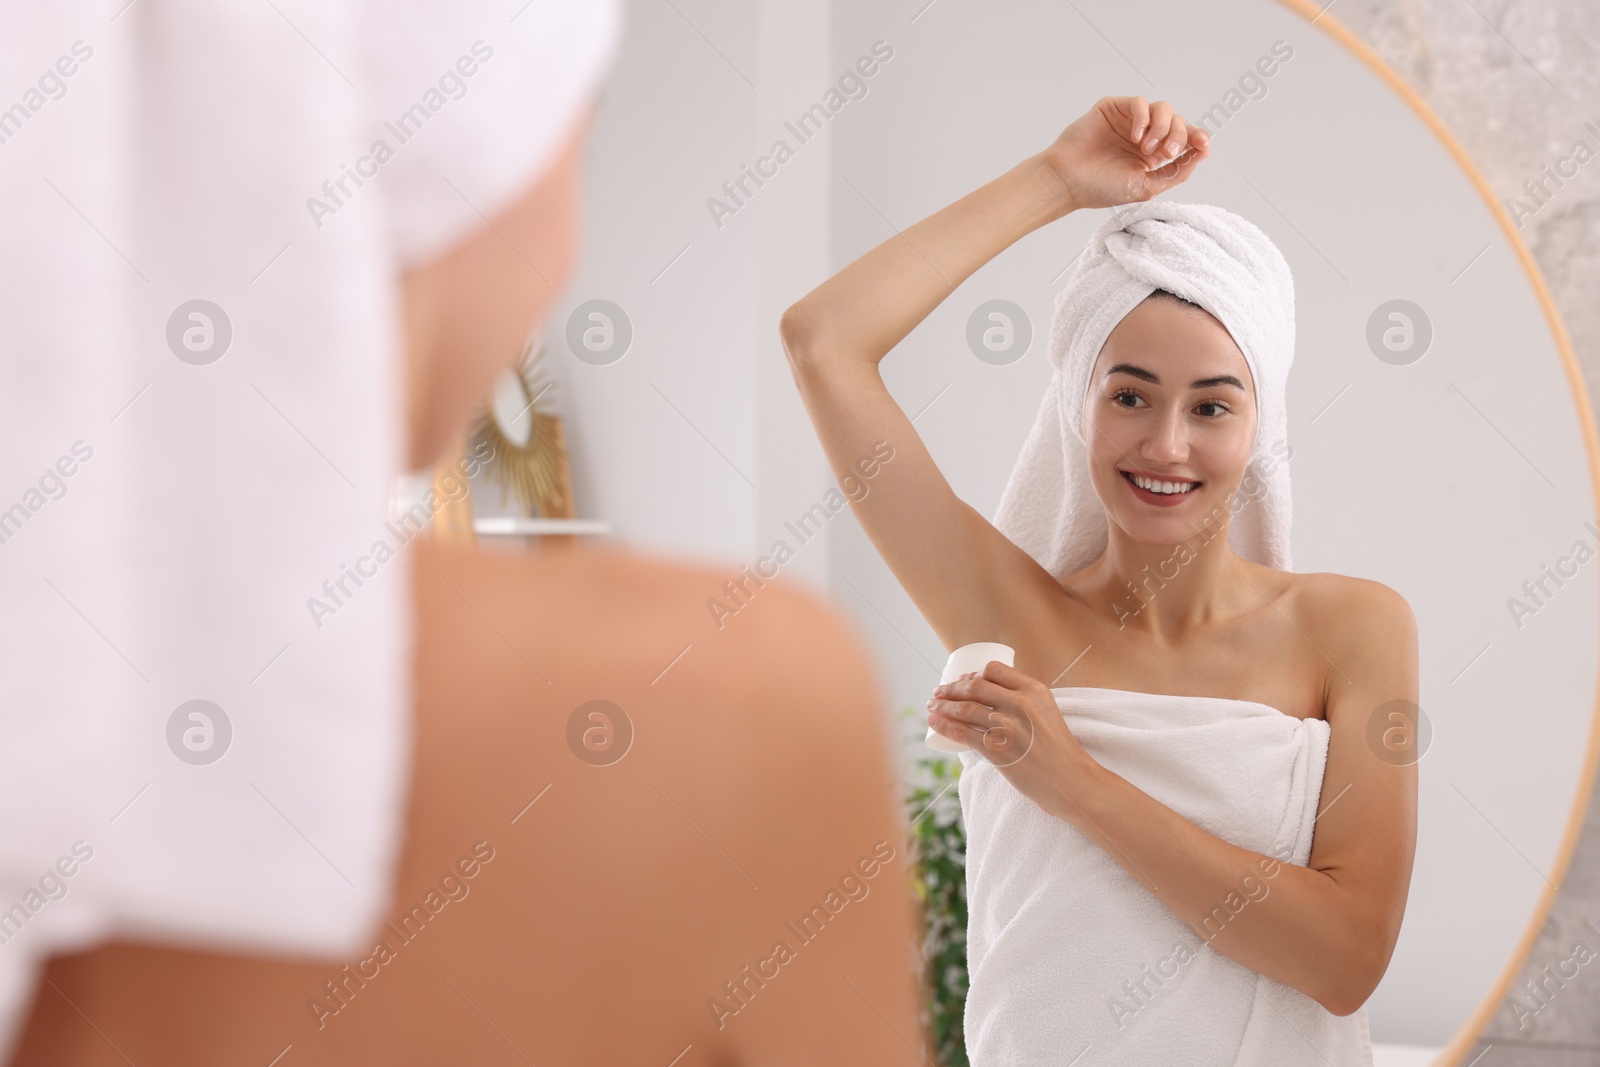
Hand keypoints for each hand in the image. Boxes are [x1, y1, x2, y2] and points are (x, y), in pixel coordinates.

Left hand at [926, 660, 1096, 808]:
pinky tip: (935, 723)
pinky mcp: (998, 749)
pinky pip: (963, 733)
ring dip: (943, 706)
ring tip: (932, 707)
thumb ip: (1024, 702)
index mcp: (1034, 690)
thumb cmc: (1058, 750)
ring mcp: (1007, 726)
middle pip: (974, 687)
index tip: (961, 680)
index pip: (994, 670)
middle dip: (951, 688)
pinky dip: (944, 726)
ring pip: (965, 709)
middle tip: (938, 693)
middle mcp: (1020, 703)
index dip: (972, 674)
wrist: (1069, 780)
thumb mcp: (1047, 713)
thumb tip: (992, 697)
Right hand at [1040, 96, 1210, 211]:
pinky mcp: (1114, 108)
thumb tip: (1203, 153)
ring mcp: (1130, 121)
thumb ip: (1177, 172)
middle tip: (1164, 154)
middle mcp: (1144, 135)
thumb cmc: (1101, 188)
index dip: (1197, 138)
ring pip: (1163, 109)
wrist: (1069, 180)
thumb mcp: (1147, 187)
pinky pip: (1140, 103)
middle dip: (1179, 136)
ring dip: (1163, 127)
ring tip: (1146, 147)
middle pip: (1178, 122)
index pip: (1184, 139)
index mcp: (1152, 155)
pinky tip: (1136, 136)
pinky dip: (1143, 117)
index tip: (1203, 145)